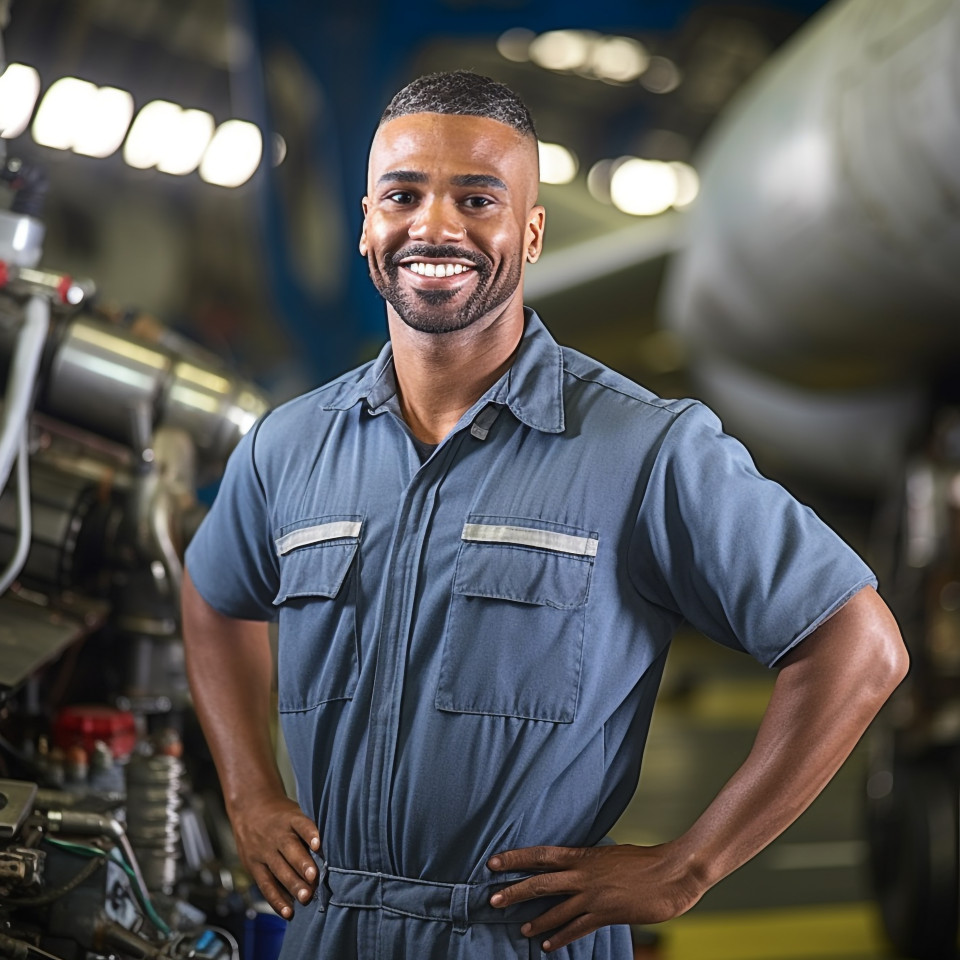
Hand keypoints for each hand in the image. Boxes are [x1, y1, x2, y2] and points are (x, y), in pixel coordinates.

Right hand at [230, 792, 321, 919]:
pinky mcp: (253, 866)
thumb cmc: (282, 816)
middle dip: (302, 865)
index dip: (310, 834)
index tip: (319, 845)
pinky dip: (276, 900)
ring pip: (278, 869)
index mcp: (290, 819)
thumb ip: (310, 830)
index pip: (301, 825)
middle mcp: (276, 835)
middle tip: (314, 879)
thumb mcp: (295, 813)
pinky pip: (265, 885)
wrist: (249, 809)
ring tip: (305, 897)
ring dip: (292, 885)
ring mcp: (263, 851)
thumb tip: (334, 849)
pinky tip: (288, 912)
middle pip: (289, 850)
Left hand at [487, 843, 703, 951]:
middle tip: (492, 899)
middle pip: (540, 882)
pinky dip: (560, 937)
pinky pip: (576, 929)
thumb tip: (577, 865)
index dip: (515, 858)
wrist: (672, 873)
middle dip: (514, 891)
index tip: (493, 862)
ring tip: (519, 928)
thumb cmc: (645, 860)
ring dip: (535, 921)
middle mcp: (583, 875)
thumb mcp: (611, 854)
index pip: (541, 855)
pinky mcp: (605, 914)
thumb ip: (591, 862)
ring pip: (555, 910)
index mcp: (583, 856)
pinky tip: (548, 945)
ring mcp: (593, 896)